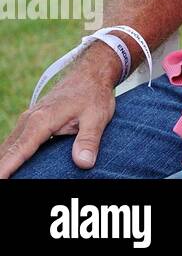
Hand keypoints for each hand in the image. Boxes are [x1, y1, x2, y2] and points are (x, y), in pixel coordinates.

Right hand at [0, 46, 118, 176]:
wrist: (91, 73)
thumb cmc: (94, 95)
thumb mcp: (97, 117)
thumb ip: (89, 140)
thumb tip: (84, 163)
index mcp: (41, 121)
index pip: (18, 151)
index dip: (6, 169)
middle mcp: (28, 121)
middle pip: (7, 151)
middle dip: (2, 168)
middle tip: (3, 182)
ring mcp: (27, 120)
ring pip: (8, 146)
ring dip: (4, 162)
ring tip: (5, 177)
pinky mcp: (30, 122)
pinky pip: (14, 142)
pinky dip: (9, 155)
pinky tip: (10, 168)